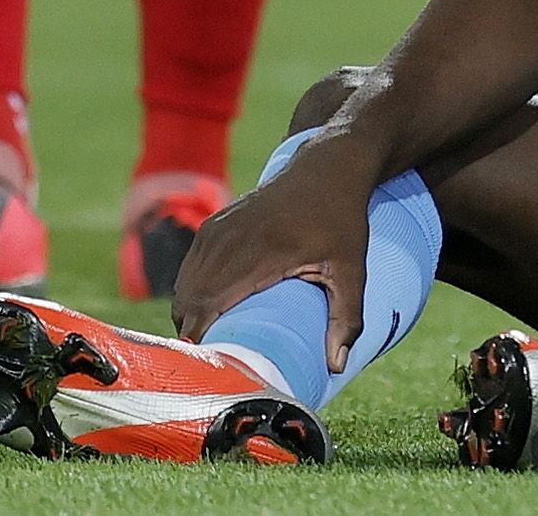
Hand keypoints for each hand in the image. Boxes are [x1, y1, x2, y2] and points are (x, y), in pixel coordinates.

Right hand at [168, 133, 379, 366]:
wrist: (325, 168)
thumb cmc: (342, 221)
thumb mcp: (353, 270)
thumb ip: (348, 318)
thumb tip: (336, 367)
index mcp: (261, 251)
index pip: (208, 303)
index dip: (200, 338)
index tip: (210, 368)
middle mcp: (231, 237)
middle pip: (189, 300)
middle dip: (194, 335)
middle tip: (213, 367)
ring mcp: (217, 228)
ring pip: (184, 286)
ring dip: (191, 317)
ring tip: (212, 346)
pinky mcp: (213, 225)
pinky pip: (189, 270)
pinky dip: (192, 296)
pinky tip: (209, 316)